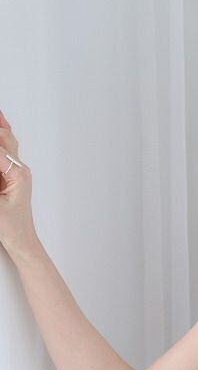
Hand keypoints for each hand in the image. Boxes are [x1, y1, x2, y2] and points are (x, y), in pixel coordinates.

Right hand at [0, 108, 37, 258]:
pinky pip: (4, 154)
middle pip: (5, 138)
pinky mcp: (11, 178)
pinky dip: (0, 141)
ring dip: (0, 128)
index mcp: (17, 174)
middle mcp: (19, 170)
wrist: (22, 242)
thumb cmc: (12, 227)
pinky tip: (1, 129)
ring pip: (6, 143)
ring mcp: (16, 173)